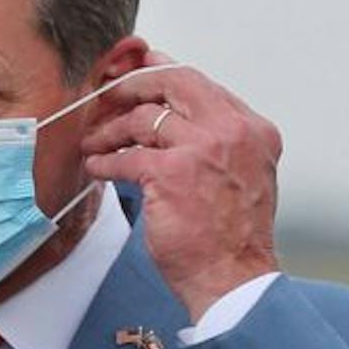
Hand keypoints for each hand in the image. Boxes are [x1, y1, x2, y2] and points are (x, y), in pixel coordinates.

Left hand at [78, 51, 280, 320]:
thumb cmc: (232, 235)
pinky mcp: (171, 174)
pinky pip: (126, 156)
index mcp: (253, 129)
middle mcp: (232, 131)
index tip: (139, 70)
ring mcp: (202, 149)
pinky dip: (105, 161)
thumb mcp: (241, 173)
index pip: (202, 83)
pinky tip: (97, 167)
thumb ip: (216, 140)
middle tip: (107, 96)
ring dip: (111, 130)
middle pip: (173, 83)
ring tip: (95, 143)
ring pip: (144, 118)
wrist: (234, 277)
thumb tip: (175, 116)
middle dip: (133, 86)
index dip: (163, 72)